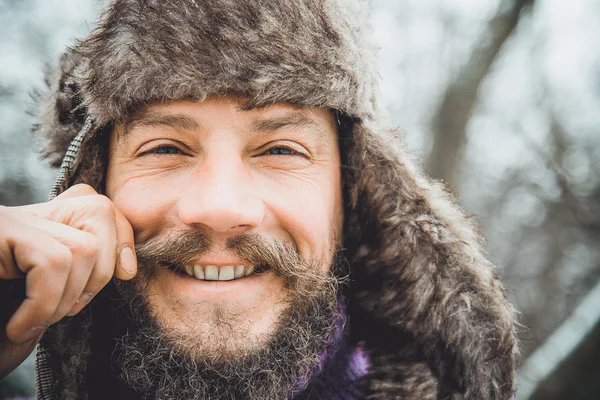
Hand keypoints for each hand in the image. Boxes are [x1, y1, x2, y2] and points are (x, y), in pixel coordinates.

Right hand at [0, 184, 136, 377]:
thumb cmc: (0, 320)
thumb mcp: (49, 296)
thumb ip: (81, 272)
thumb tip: (128, 267)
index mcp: (42, 223)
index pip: (98, 204)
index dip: (122, 237)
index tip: (124, 274)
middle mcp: (25, 214)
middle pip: (99, 213)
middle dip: (99, 272)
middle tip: (66, 312)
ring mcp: (8, 221)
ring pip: (80, 246)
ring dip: (66, 300)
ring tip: (34, 324)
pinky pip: (51, 262)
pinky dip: (44, 304)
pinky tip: (19, 327)